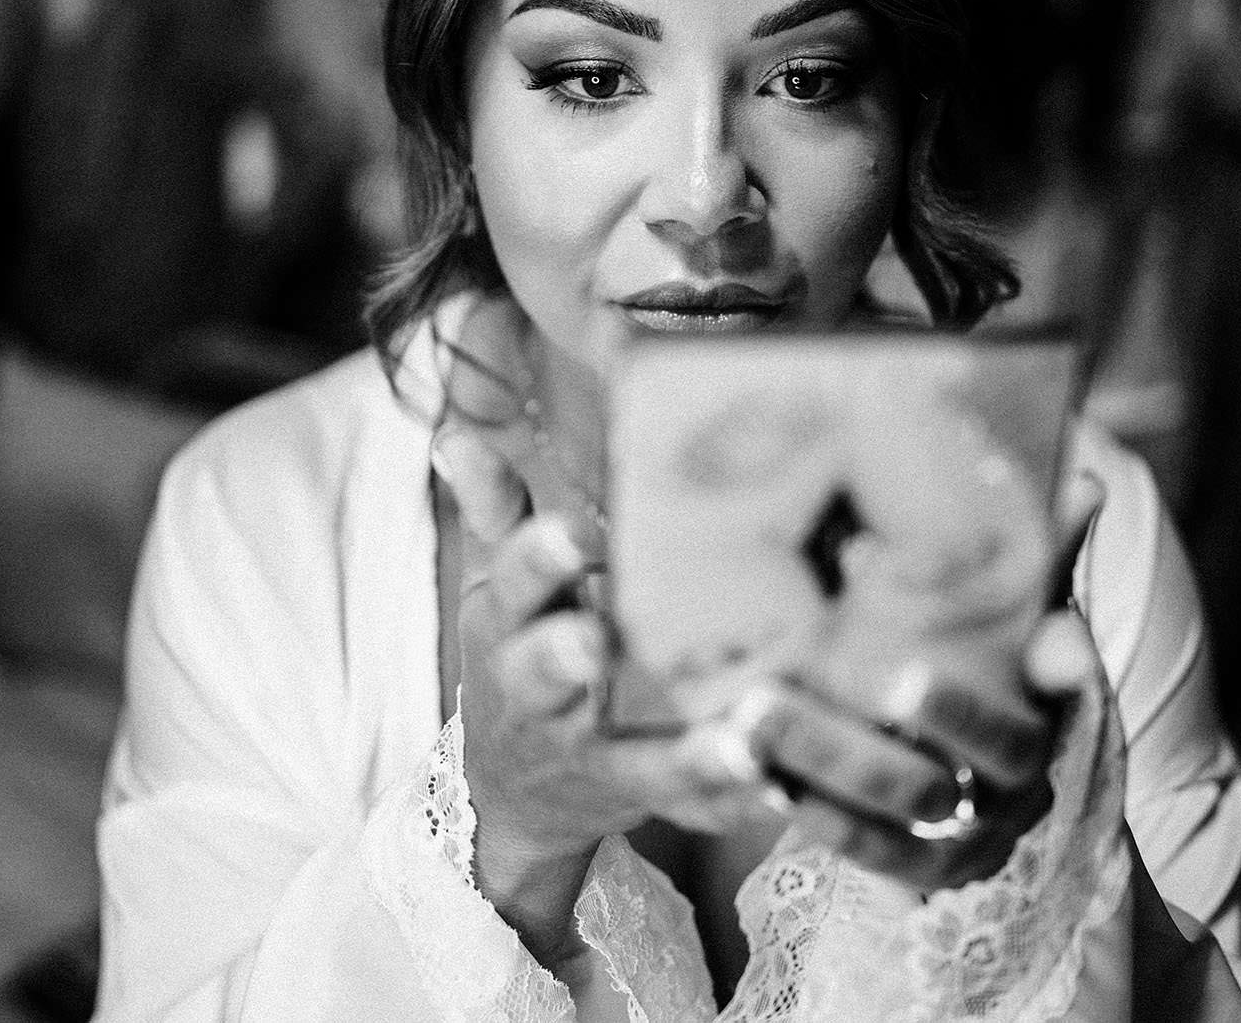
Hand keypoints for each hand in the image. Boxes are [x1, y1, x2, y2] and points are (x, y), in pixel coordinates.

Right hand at [439, 428, 961, 953]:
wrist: (512, 792)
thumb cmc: (522, 660)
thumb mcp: (499, 588)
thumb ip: (494, 511)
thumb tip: (455, 433)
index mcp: (510, 627)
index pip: (515, 582)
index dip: (540, 558)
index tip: (573, 533)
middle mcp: (543, 695)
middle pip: (546, 673)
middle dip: (564, 657)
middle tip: (595, 642)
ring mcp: (595, 756)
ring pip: (637, 760)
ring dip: (690, 756)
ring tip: (741, 743)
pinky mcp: (646, 801)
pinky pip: (695, 809)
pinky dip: (739, 806)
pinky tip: (785, 791)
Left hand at [769, 465, 1110, 892]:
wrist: (964, 808)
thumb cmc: (981, 684)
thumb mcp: (1010, 620)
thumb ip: (1036, 558)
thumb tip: (1083, 480)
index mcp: (1050, 701)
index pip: (1070, 675)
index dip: (1065, 659)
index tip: (1051, 642)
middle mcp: (1023, 773)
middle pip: (995, 746)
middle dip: (942, 710)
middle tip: (884, 673)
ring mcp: (974, 829)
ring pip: (913, 797)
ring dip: (833, 756)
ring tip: (759, 712)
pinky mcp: (920, 870)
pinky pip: (874, 850)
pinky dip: (818, 814)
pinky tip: (761, 773)